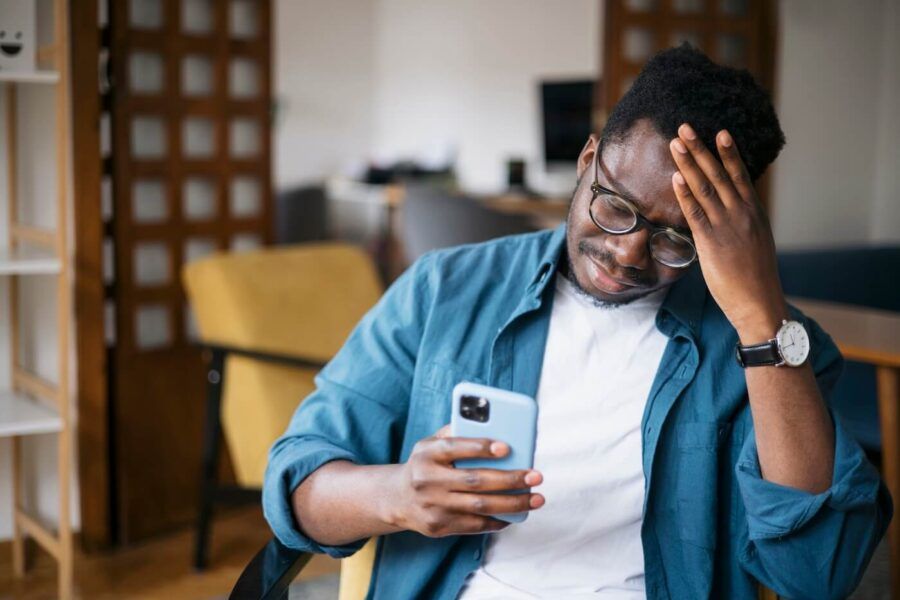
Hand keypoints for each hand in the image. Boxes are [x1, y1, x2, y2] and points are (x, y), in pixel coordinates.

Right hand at [387, 425, 543, 537]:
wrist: (396, 499)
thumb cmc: (424, 464)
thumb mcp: (430, 443)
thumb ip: (455, 432)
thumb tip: (491, 423)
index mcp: (427, 454)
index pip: (455, 448)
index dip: (481, 448)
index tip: (507, 448)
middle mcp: (427, 480)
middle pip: (475, 481)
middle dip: (510, 479)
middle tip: (535, 475)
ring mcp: (433, 506)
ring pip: (480, 506)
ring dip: (513, 503)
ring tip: (536, 498)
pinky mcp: (438, 526)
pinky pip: (475, 525)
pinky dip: (498, 520)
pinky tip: (515, 513)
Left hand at [669, 124, 787, 342]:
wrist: (759, 302)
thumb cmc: (755, 277)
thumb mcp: (755, 242)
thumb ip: (742, 224)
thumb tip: (730, 214)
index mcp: (754, 212)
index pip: (739, 175)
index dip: (728, 153)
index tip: (719, 131)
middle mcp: (742, 213)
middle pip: (718, 174)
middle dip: (701, 149)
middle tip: (685, 127)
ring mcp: (727, 226)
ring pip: (705, 187)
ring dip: (688, 163)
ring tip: (675, 144)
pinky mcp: (712, 241)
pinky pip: (695, 213)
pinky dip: (685, 193)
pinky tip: (675, 178)